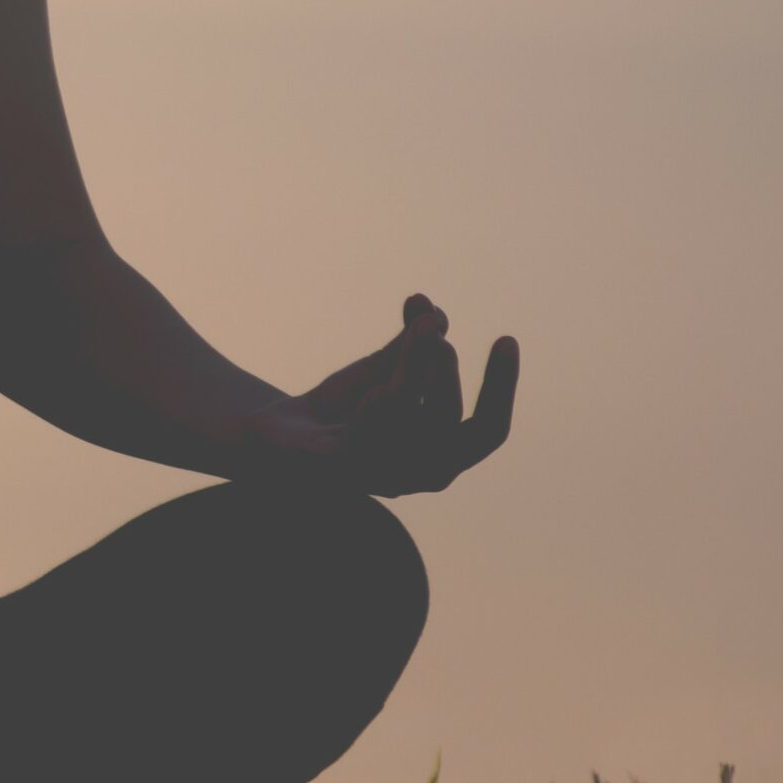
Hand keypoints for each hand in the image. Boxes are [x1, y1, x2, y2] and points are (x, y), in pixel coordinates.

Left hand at [237, 293, 518, 493]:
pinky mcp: (339, 469)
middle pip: (450, 418)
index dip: (501, 386)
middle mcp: (419, 473)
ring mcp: (381, 476)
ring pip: (409, 415)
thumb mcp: (380, 371)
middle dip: (441, 364)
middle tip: (426, 328)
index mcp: (440, 454)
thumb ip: (410, 343)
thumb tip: (431, 307)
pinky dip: (379, 398)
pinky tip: (376, 380)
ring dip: (414, 364)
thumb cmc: (339, 411)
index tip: (506, 338)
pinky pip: (367, 430)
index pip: (489, 431)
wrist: (276, 439)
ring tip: (414, 327)